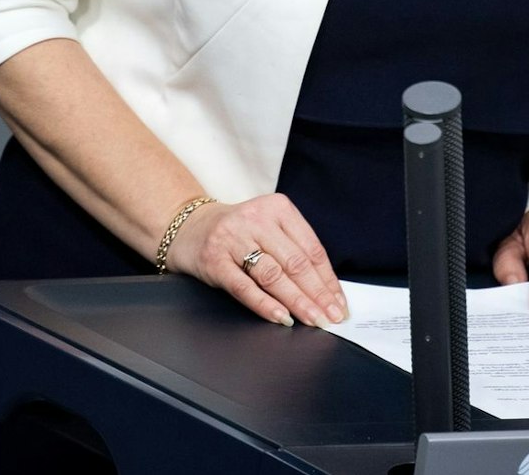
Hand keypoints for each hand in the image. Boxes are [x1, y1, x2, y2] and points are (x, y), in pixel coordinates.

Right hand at [164, 193, 348, 327]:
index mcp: (277, 208)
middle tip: (332, 317)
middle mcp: (256, 219)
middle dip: (318, 294)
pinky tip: (282, 318)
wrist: (189, 227)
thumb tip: (327, 290)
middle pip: (295, 262)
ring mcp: (233, 239)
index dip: (328, 279)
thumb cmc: (238, 233)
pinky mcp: (214, 260)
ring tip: (313, 320)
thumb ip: (295, 250)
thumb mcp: (269, 228)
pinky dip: (265, 304)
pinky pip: (244, 287)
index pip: (311, 248)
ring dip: (297, 301)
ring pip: (273, 275)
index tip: (339, 303)